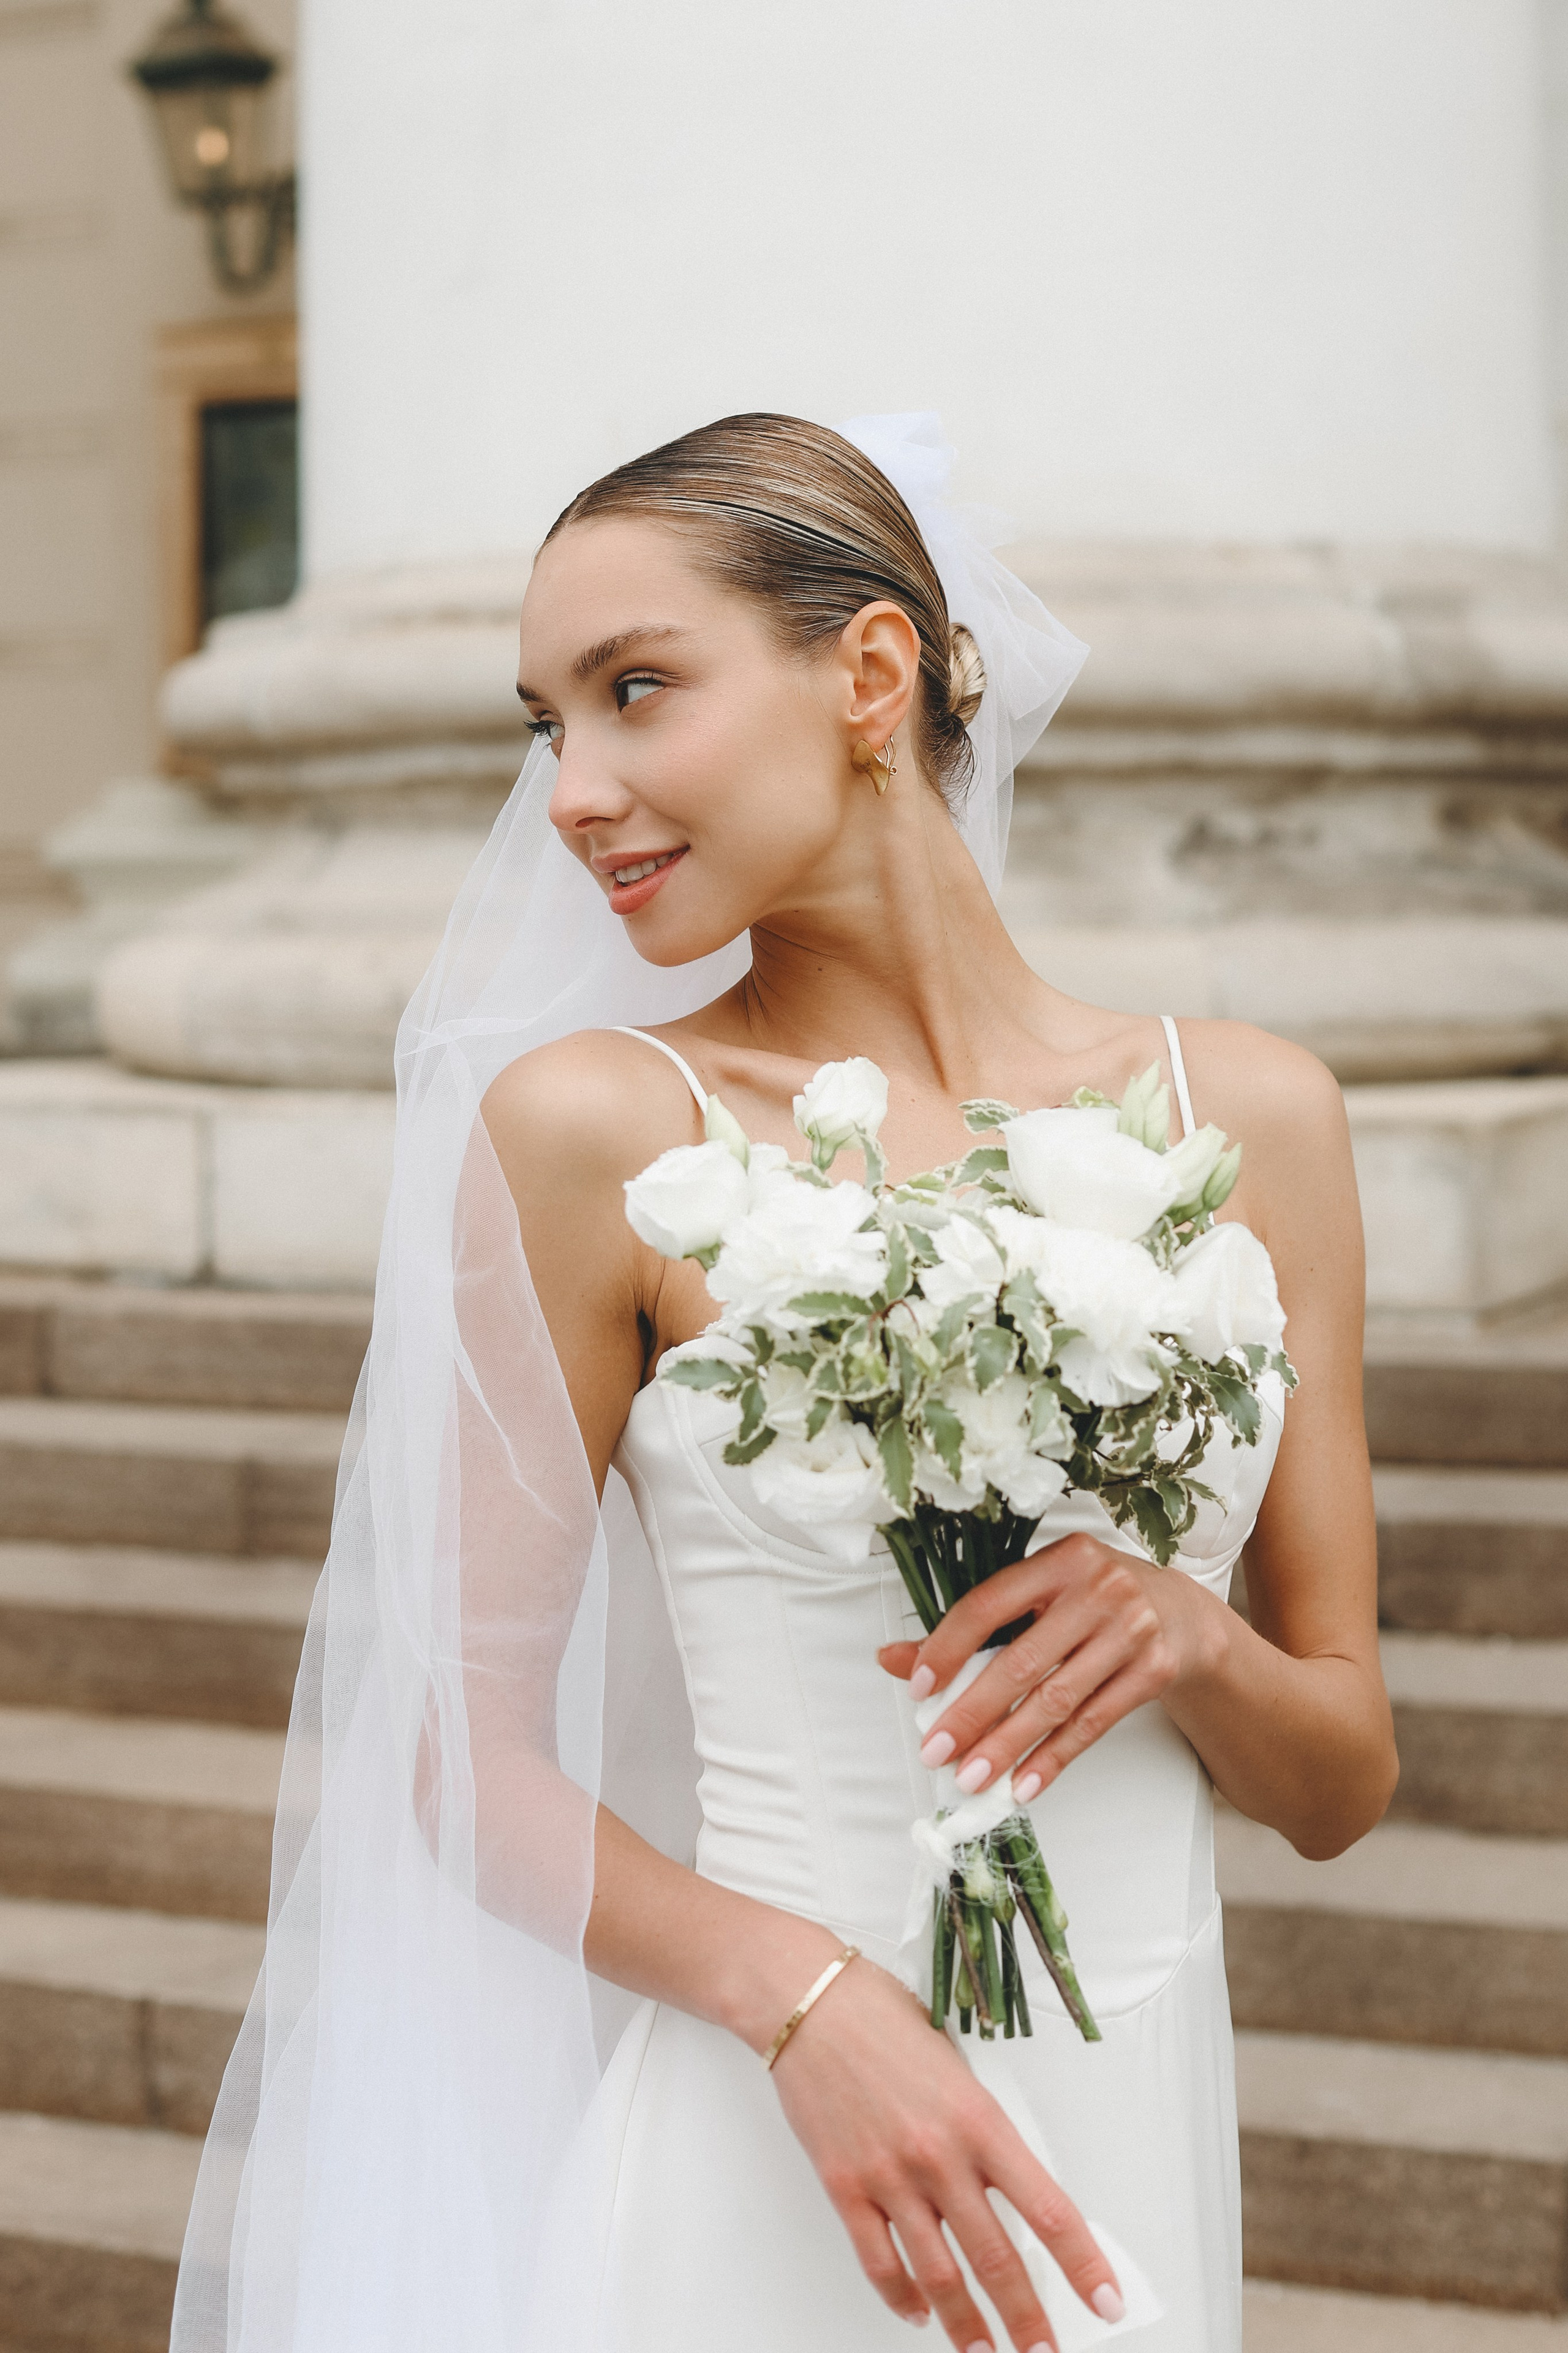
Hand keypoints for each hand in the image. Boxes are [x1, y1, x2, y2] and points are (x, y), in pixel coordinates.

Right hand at [769, 1953, 1123, 2349]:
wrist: (809, 2001)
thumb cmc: (882, 2020)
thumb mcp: (958, 2067)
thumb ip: (983, 2129)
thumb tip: (1012, 2188)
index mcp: (980, 2119)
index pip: (1048, 2209)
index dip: (1083, 2264)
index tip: (1107, 2300)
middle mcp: (939, 2155)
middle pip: (997, 2260)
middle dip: (1028, 2320)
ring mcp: (889, 2175)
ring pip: (939, 2277)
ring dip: (967, 2328)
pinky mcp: (844, 2186)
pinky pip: (878, 2262)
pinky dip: (901, 2297)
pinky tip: (917, 2311)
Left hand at [878, 1532, 1224, 1804]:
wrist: (1182, 1614)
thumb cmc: (1093, 1601)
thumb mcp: (1038, 1596)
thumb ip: (970, 1627)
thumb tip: (894, 1659)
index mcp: (1060, 1560)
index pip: (989, 1604)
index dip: (948, 1647)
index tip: (917, 1688)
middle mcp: (1098, 1589)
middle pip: (1022, 1661)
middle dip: (972, 1713)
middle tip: (936, 1751)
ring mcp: (1131, 1630)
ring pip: (1057, 1700)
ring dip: (1009, 1746)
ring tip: (971, 1778)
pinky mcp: (1154, 1670)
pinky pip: (1093, 1724)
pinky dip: (1054, 1758)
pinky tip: (1024, 1784)